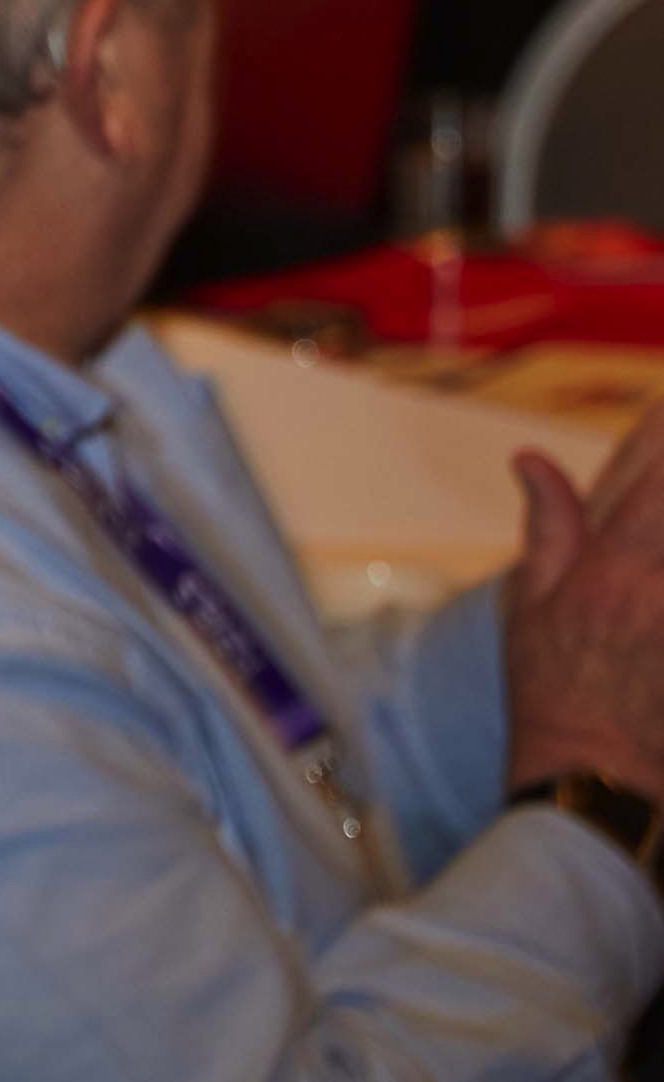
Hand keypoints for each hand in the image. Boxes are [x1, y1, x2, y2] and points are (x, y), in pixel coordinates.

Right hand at [503, 407, 663, 800]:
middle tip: (663, 425)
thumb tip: (532, 457)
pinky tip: (657, 566)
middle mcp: (658, 585)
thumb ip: (547, 529)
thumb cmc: (554, 693)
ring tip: (653, 530)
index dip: (660, 429)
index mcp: (610, 566)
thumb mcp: (530, 607)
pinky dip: (663, 560)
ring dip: (663, 519)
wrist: (598, 782)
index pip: (648, 474)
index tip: (663, 399)